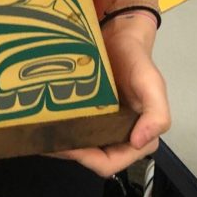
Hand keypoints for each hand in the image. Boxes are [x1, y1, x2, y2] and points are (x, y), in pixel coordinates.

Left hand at [50, 14, 169, 176]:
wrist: (120, 34)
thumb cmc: (137, 61)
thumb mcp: (153, 85)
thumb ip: (157, 115)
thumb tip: (139, 142)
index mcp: (137, 139)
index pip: (109, 163)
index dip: (88, 159)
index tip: (66, 146)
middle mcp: (117, 136)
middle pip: (90, 157)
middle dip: (68, 152)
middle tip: (44, 138)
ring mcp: (100, 123)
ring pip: (78, 143)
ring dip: (60, 141)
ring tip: (39, 130)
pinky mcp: (87, 110)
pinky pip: (72, 125)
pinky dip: (59, 125)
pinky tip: (42, 117)